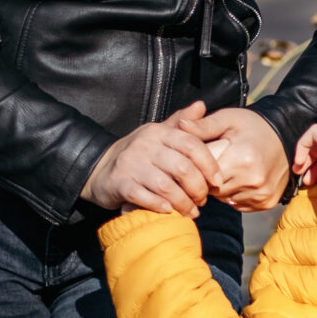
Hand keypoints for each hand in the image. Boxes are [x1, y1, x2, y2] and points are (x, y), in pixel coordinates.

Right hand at [82, 103, 213, 215]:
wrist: (98, 168)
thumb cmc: (138, 154)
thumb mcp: (158, 134)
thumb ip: (180, 122)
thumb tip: (201, 105)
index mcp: (158, 132)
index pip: (191, 144)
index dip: (209, 164)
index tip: (217, 181)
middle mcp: (145, 145)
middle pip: (182, 167)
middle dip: (198, 188)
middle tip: (203, 200)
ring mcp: (131, 165)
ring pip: (166, 186)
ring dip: (183, 202)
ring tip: (191, 211)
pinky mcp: (120, 184)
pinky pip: (144, 197)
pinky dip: (159, 206)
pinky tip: (169, 212)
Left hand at [195, 106, 291, 209]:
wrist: (285, 135)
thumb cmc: (253, 125)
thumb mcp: (228, 119)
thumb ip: (203, 126)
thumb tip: (180, 126)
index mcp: (242, 159)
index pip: (205, 175)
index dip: (197, 169)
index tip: (198, 161)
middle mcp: (254, 180)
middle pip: (214, 190)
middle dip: (208, 180)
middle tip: (212, 165)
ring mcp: (262, 193)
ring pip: (226, 199)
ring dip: (222, 188)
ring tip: (227, 170)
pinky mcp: (267, 202)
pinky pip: (240, 204)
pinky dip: (235, 195)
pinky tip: (239, 179)